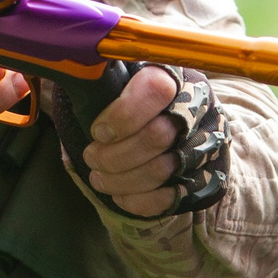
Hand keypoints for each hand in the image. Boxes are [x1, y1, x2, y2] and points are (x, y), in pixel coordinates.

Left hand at [80, 65, 230, 218]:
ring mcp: (206, 145)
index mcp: (174, 77)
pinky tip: (121, 194)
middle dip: (113, 155)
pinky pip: (170, 198)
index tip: (98, 131)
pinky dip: (138, 200)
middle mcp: (197, 109)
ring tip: (99, 177)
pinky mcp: (207, 179)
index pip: (154, 89)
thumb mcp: (120, 83)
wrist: (174, 128)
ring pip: (160, 170)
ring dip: (120, 180)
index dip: (122, 115)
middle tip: (91, 157)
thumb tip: (71, 78)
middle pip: (156, 136)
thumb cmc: (133, 105)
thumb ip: (100, 84)